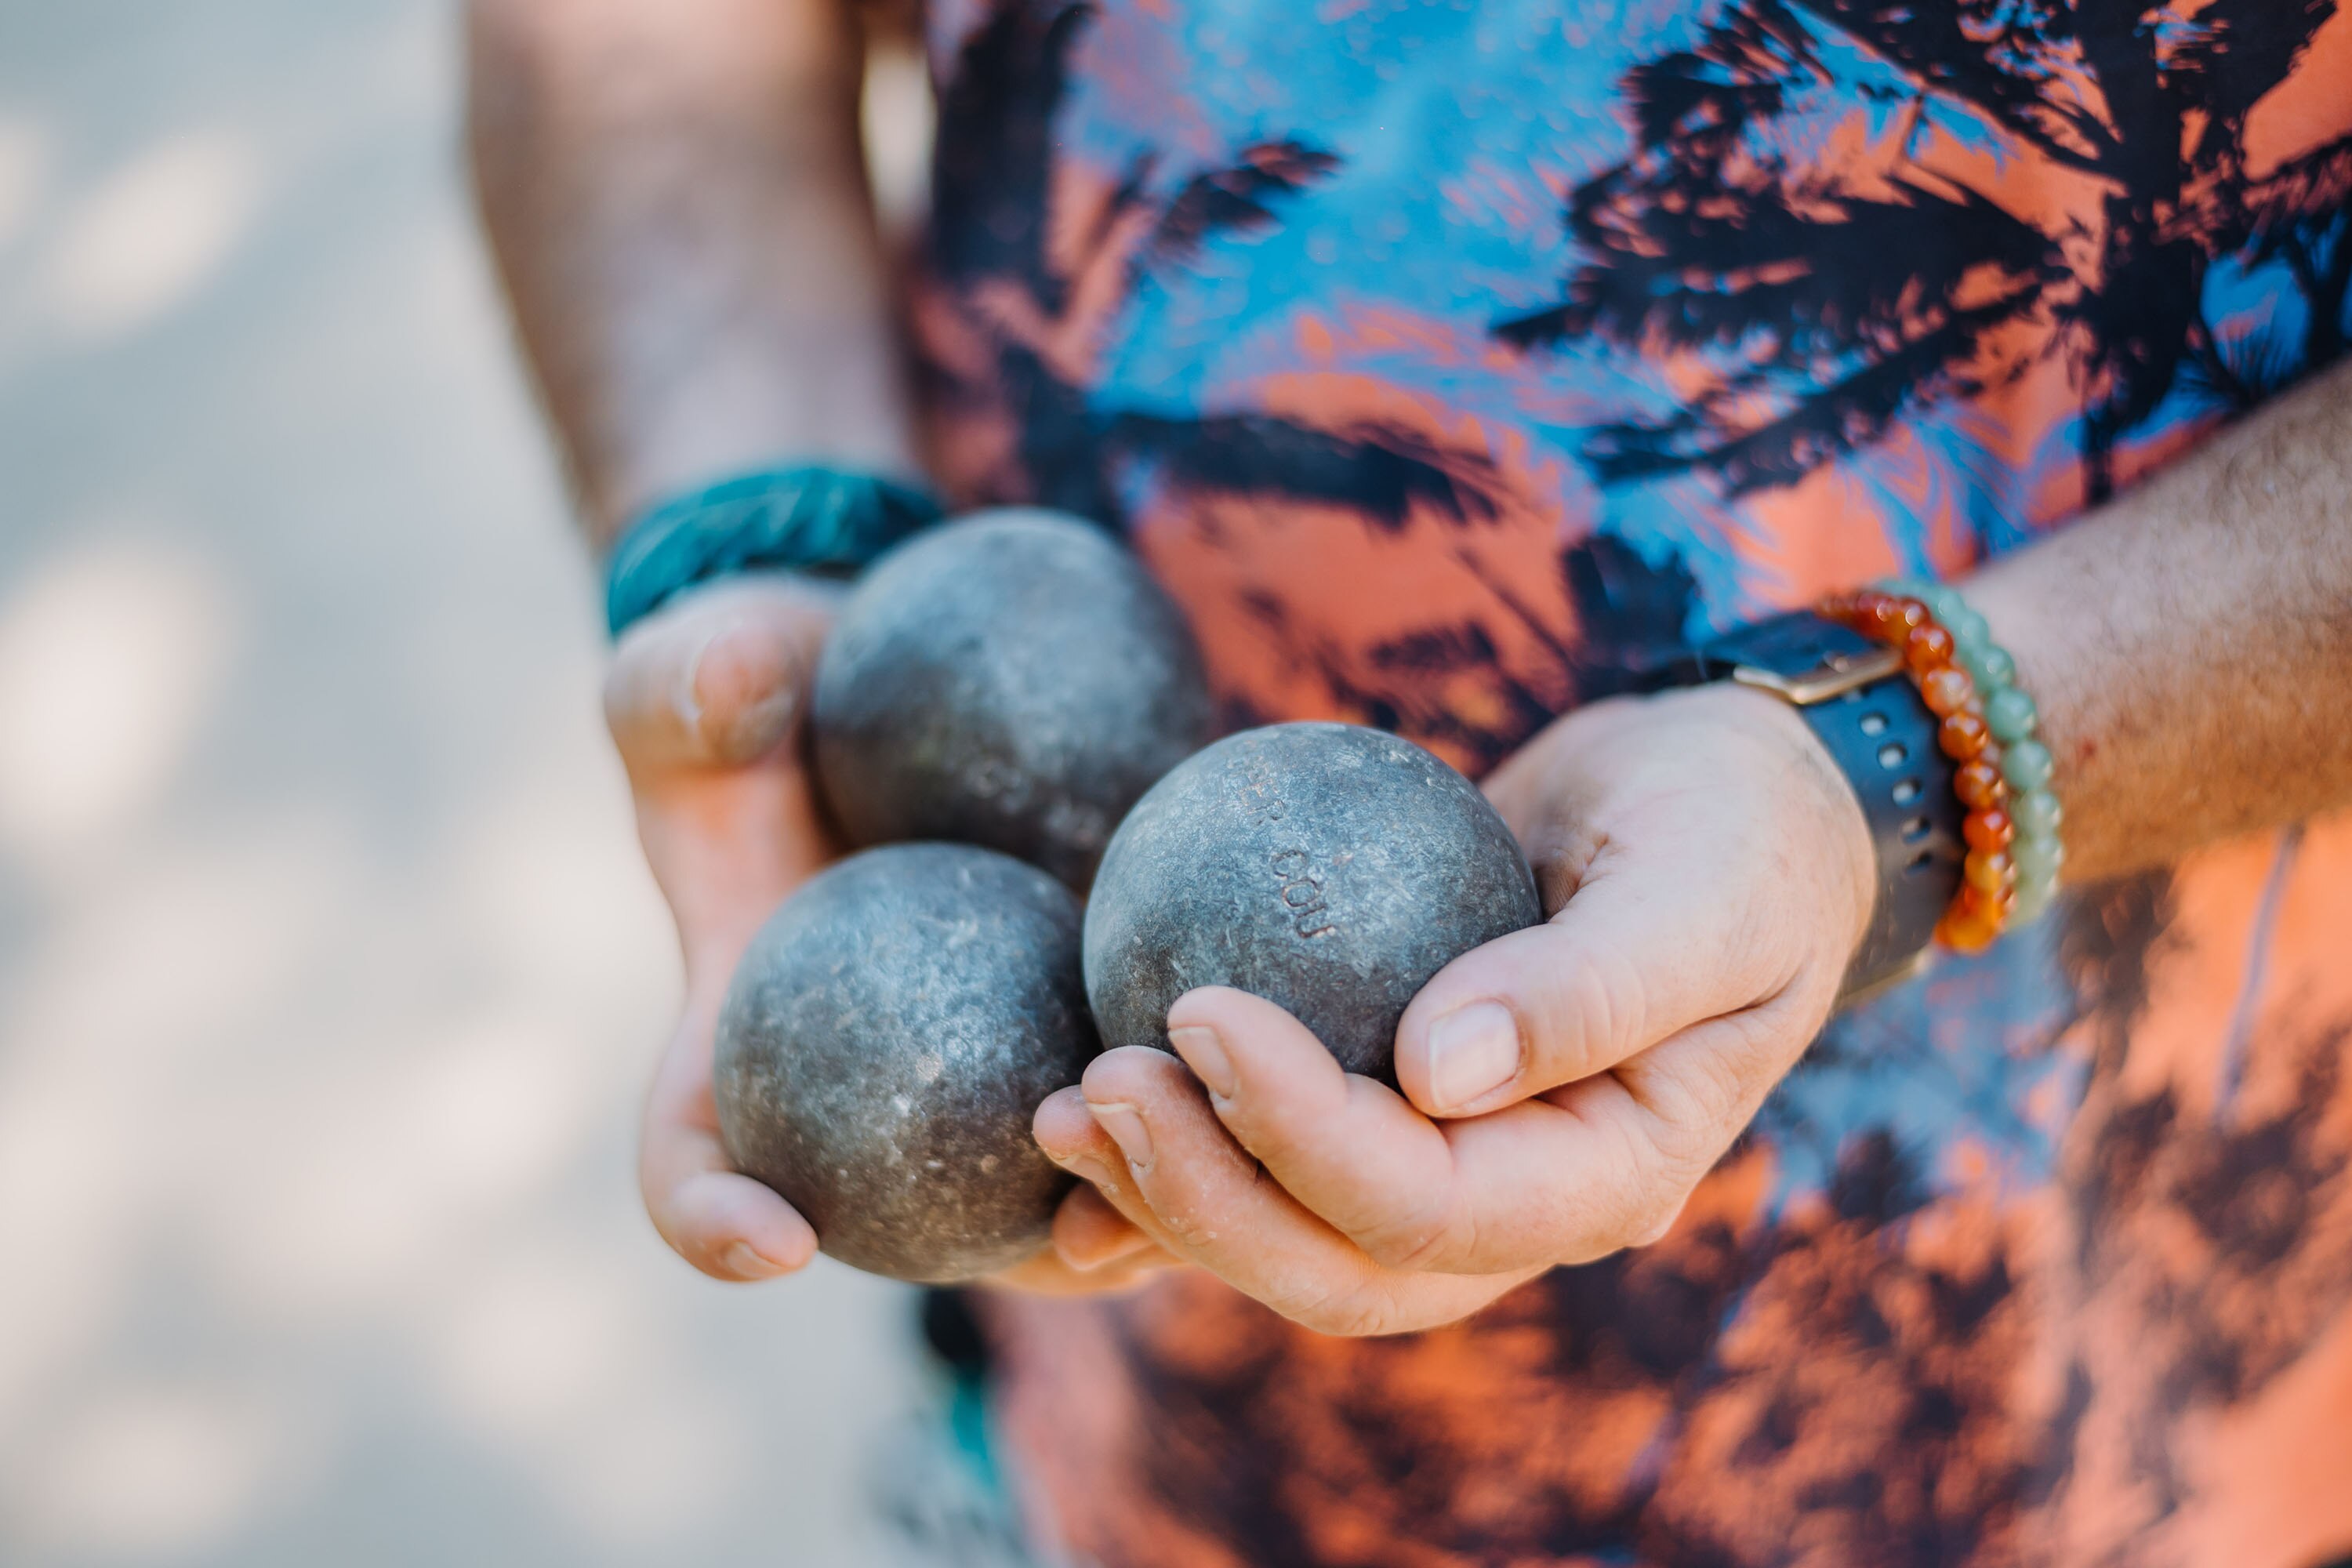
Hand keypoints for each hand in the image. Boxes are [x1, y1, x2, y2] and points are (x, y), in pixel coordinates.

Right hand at [611, 572, 1175, 1289]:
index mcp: (730, 1047)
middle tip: (1080, 1236)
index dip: (714, 1219)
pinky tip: (1301, 1053)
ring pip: (1063, 1186)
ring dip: (1144, 1207)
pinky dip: (1216, 1095)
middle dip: (1013, 1259)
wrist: (866, 676)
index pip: (691, 1158)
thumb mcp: (698, 666)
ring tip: (1221, 1173)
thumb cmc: (755, 689)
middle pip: (923, 1233)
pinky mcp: (1084, 1018)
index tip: (781, 1237)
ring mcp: (985, 1071)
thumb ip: (695, 679)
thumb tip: (741, 679)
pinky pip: (1156, 1082)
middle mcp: (863, 1096)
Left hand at [1032, 684, 1875, 1334]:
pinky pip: (1269, 1164)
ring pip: (1288, 1238)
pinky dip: (1172, 1162)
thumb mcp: (1703, 888)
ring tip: (1057, 1111)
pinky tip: (1069, 1125)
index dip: (1303, 1134)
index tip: (1202, 1010)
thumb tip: (1434, 1073)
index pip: (1430, 1203)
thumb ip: (1592, 985)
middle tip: (1093, 1085)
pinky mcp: (1390, 1115)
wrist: (1726, 806)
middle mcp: (1519, 1204)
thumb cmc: (1735, 830)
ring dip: (1163, 1195)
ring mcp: (1451, 1171)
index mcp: (1609, 1178)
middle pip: (1338, 1264)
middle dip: (1202, 1198)